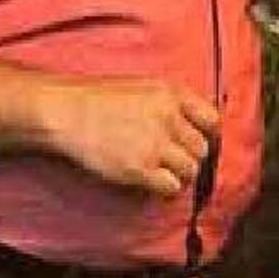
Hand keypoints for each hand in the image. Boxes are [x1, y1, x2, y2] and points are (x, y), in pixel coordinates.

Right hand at [39, 76, 218, 196]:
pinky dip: (166, 189)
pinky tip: (154, 184)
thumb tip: (194, 126)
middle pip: (202, 149)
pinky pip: (171, 187)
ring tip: (163, 173)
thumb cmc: (98, 100)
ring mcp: (155, 145)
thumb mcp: (144, 88)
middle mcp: (169, 118)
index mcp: (172, 94)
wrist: (65, 113)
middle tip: (173, 161)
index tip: (196, 142)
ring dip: (180, 175)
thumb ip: (172, 104)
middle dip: (190, 157)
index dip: (207, 134)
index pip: (213, 120)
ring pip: (190, 170)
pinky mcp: (140, 169)